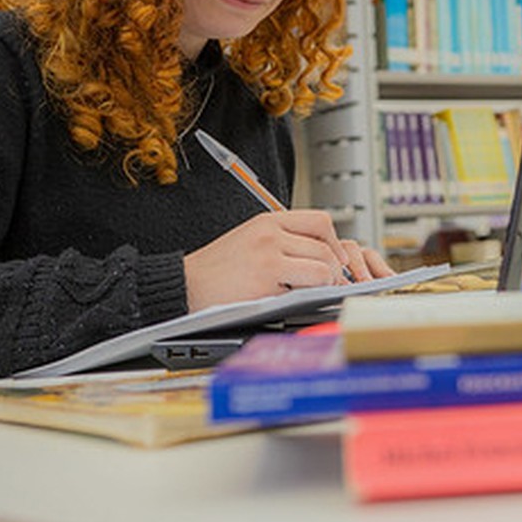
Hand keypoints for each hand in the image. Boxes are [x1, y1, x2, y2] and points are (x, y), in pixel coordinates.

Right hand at [183, 210, 392, 311]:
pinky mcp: (266, 280)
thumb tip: (319, 256)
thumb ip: (281, 242)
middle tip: (334, 282)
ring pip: (322, 266)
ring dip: (327, 282)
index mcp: (268, 221)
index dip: (334, 242)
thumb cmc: (215, 270)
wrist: (184, 286)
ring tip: (319, 292)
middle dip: (336, 267)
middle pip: (325, 245)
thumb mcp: (249, 240)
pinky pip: (307, 286)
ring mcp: (269, 256)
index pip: (319, 221)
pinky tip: (302, 300)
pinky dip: (311, 294)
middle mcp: (270, 234)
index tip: (337, 258)